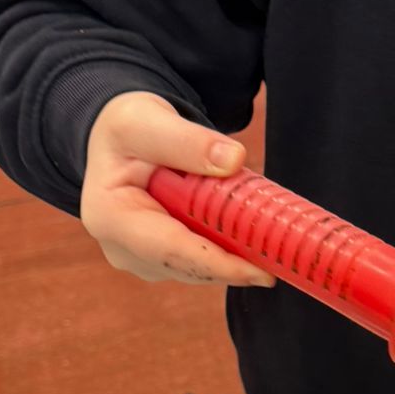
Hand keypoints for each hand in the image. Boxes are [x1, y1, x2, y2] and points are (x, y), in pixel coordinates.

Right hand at [80, 92, 275, 287]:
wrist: (118, 140)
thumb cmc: (128, 128)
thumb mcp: (149, 121)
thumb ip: (188, 140)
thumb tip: (234, 159)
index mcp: (110, 217)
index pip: (171, 250)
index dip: (219, 265)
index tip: (262, 272)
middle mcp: (121, 248)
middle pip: (190, 266)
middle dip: (236, 264)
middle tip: (284, 255)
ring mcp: (141, 258)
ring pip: (199, 268)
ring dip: (235, 255)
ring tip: (269, 239)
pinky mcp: (160, 260)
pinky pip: (201, 261)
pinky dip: (227, 251)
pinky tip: (252, 237)